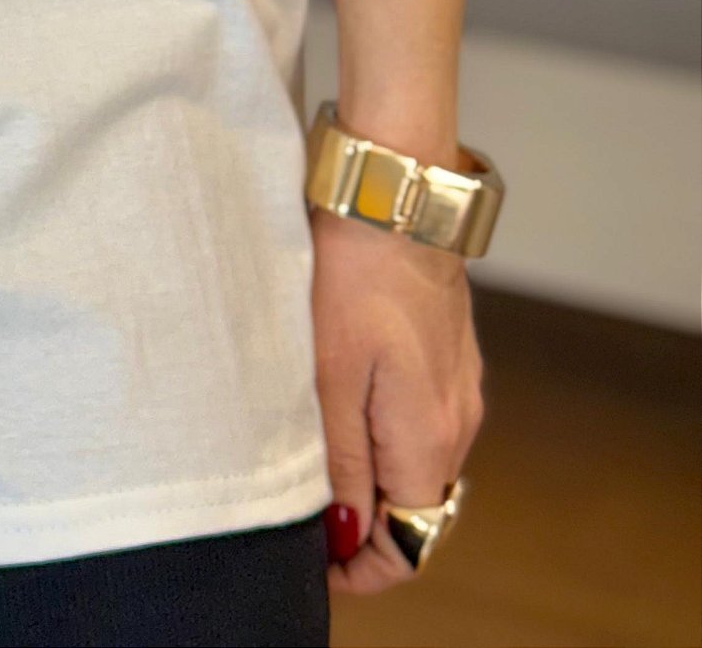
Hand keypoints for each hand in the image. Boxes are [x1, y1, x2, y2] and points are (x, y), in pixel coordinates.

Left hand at [313, 209, 482, 595]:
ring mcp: (459, 387)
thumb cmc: (352, 276)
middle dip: (364, 524)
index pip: (409, 544)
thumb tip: (347, 536)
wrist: (394, 195)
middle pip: (416, 509)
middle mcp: (457, 423)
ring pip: (418, 464)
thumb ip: (341, 460)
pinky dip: (386, 435)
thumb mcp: (329, 375)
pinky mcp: (450, 356)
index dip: (361, 567)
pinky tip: (344, 406)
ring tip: (313, 456)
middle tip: (302, 508)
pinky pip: (422, 422)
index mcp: (428, 439)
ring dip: (373, 477)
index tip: (313, 556)